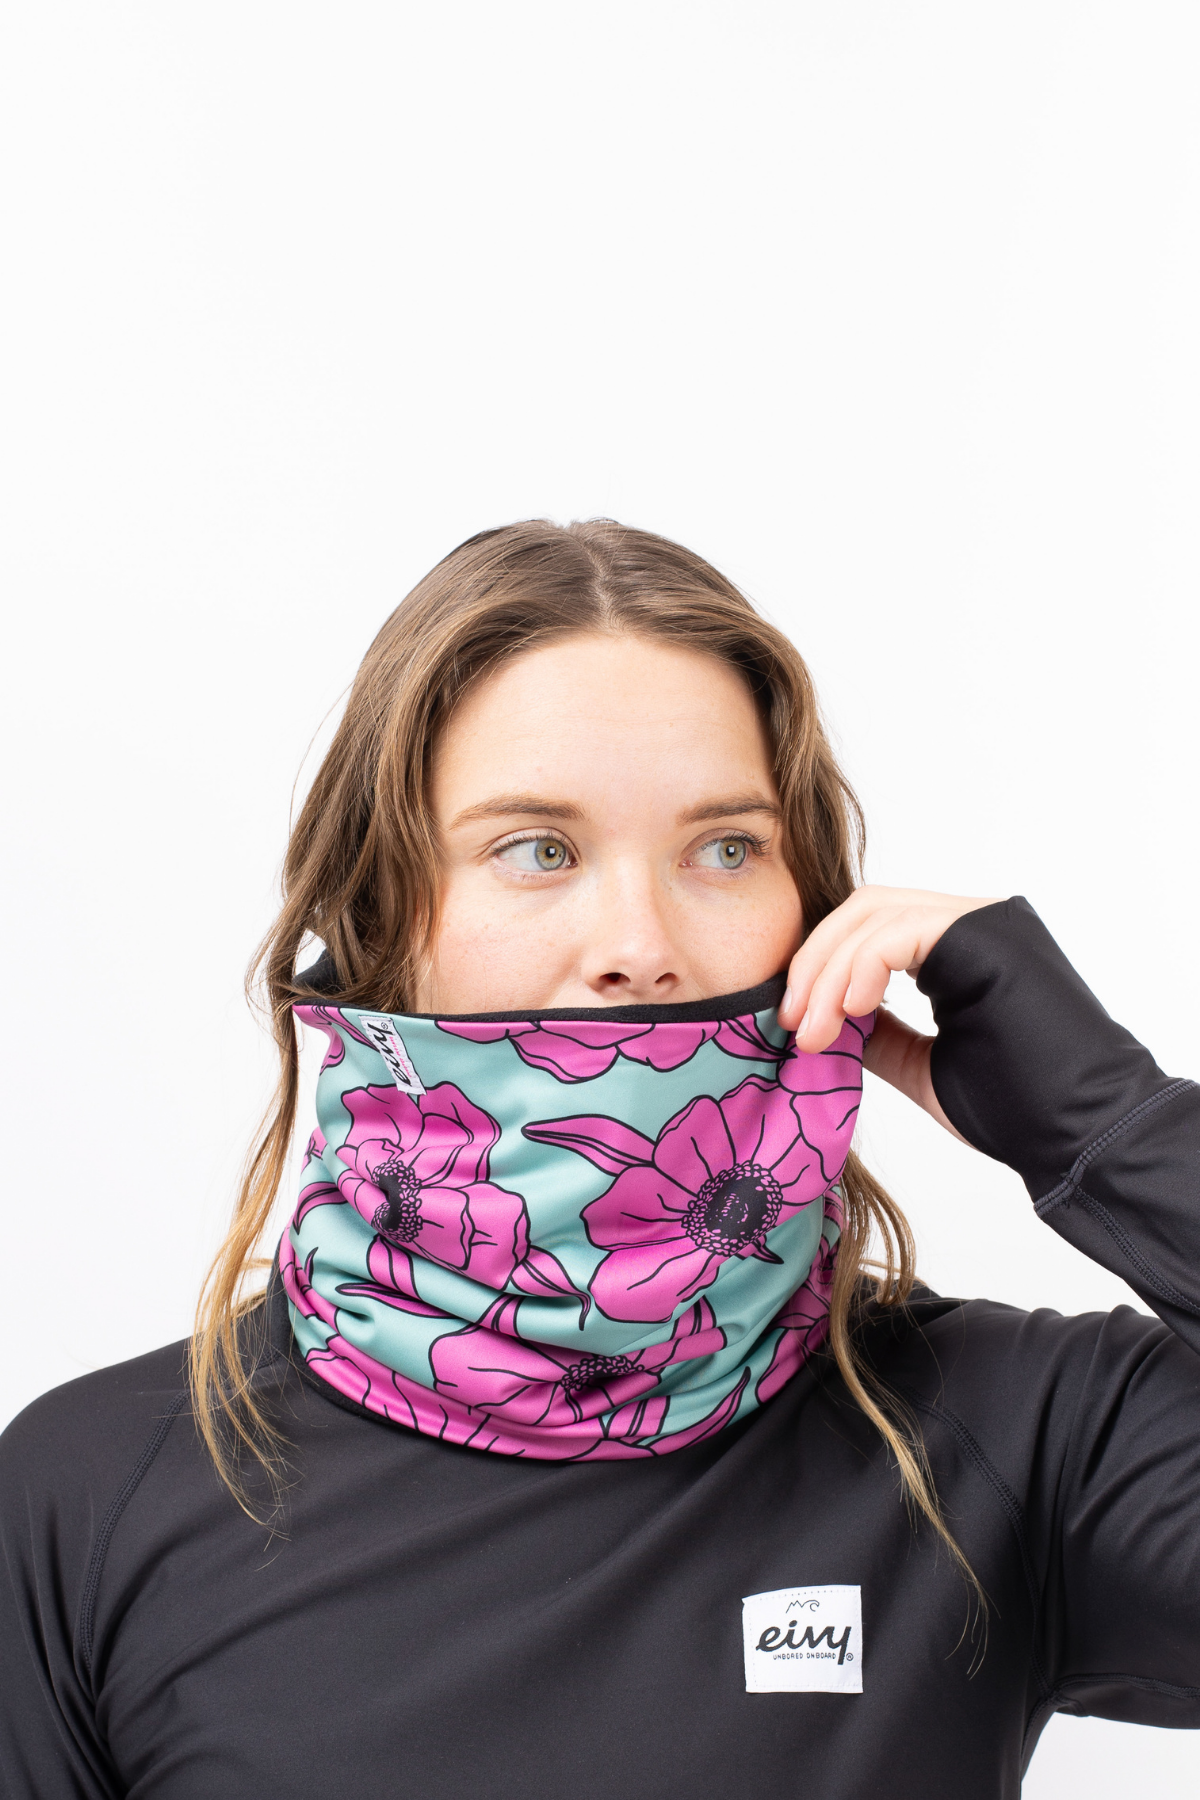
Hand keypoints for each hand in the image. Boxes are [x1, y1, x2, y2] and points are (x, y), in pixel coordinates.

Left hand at [779, 885, 997, 1139]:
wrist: (1080, 1136)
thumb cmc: (1016, 1109)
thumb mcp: (922, 1064)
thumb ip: (879, 1034)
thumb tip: (820, 1019)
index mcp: (962, 948)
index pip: (870, 927)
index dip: (821, 968)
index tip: (794, 1026)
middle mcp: (975, 922)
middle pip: (865, 908)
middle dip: (815, 963)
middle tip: (792, 1024)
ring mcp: (985, 920)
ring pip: (875, 914)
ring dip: (828, 973)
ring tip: (814, 1032)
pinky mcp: (988, 930)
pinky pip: (900, 931)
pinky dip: (861, 966)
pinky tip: (851, 1011)